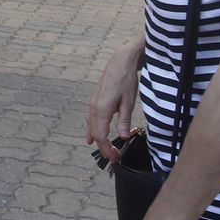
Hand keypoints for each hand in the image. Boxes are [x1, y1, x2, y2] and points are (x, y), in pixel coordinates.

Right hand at [86, 41, 142, 165]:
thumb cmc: (126, 80)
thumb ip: (124, 121)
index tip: (116, 158)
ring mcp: (92, 103)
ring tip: (106, 151)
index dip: (107, 149)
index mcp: (102, 109)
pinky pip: (90, 119)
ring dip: (98, 140)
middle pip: (95, 133)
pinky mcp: (94, 100)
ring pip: (91, 127)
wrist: (120, 61)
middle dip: (103, 147)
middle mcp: (94, 107)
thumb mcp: (129, 102)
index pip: (102, 136)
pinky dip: (92, 130)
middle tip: (114, 158)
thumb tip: (123, 138)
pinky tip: (91, 137)